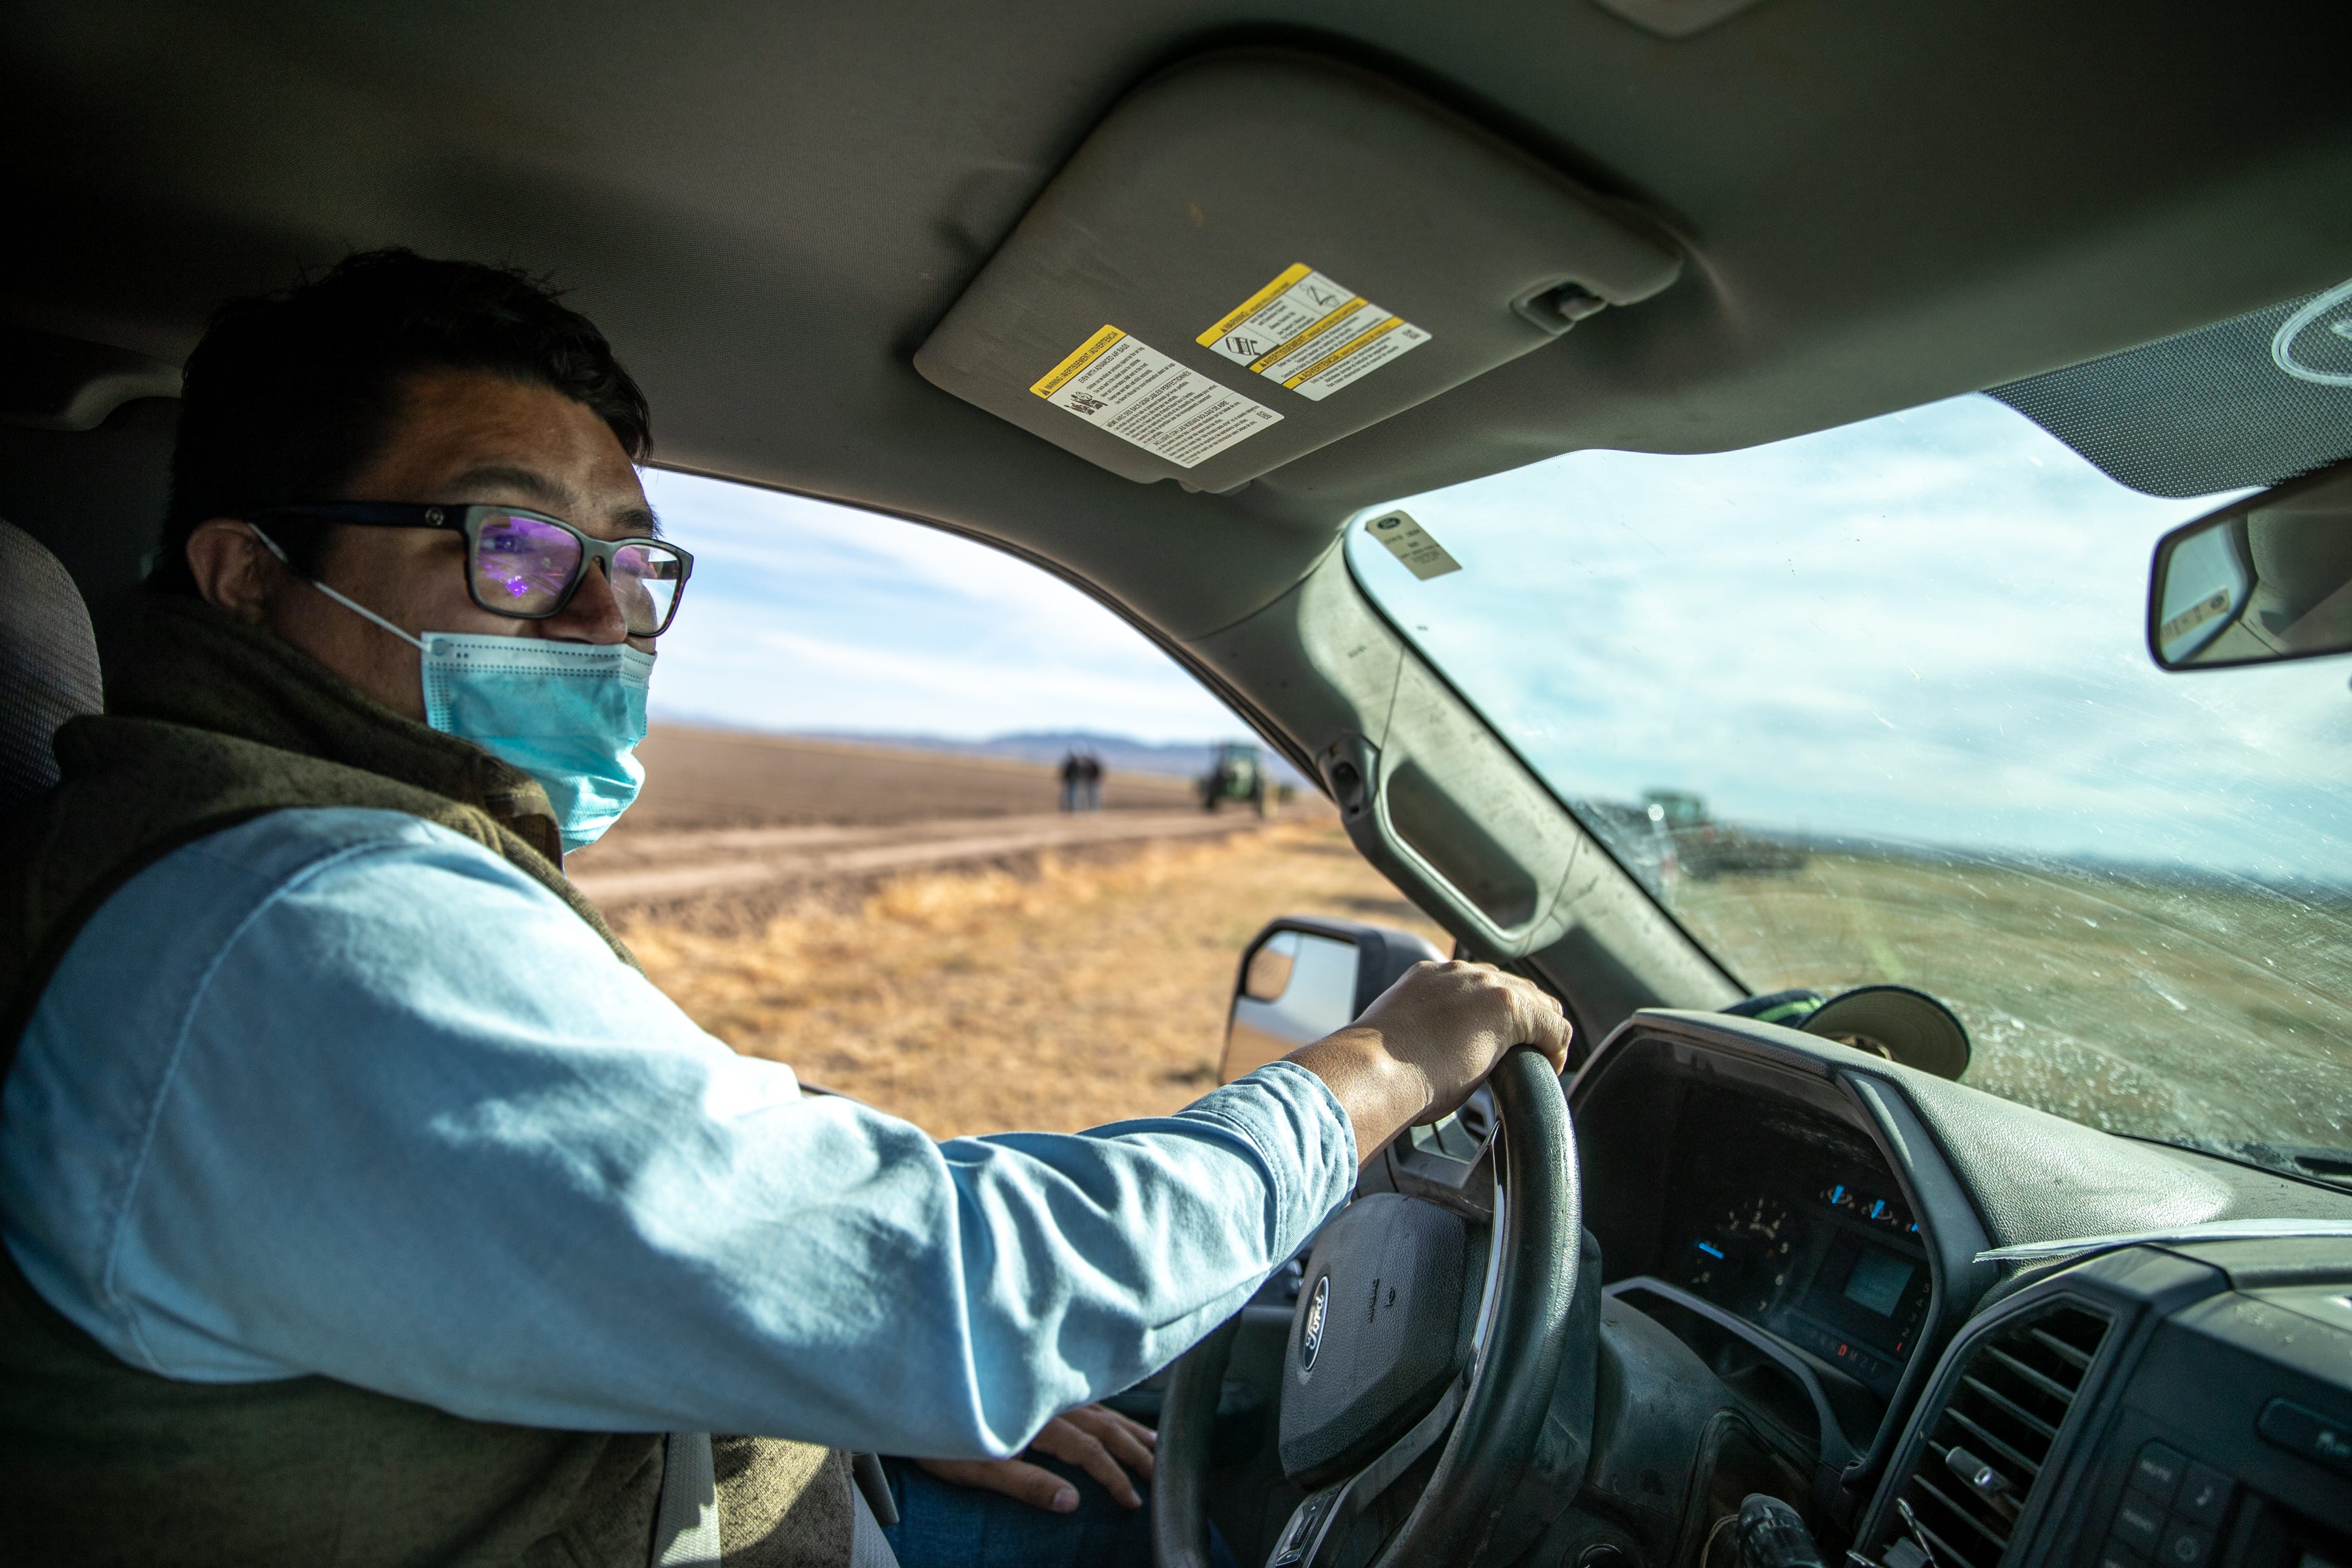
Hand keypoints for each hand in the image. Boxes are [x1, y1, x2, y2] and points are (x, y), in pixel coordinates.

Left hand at [912, 1403, 1156, 1512]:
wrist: (915, 1392)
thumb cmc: (941, 1436)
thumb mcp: (978, 1467)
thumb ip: (1026, 1484)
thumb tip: (1071, 1502)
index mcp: (1039, 1420)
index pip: (1090, 1451)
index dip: (1113, 1477)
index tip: (1133, 1501)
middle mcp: (1050, 1401)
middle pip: (1105, 1426)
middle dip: (1135, 1452)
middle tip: (1159, 1475)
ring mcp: (1047, 1392)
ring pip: (1101, 1409)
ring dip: (1130, 1429)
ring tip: (1156, 1447)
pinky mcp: (1040, 1389)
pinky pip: (1088, 1398)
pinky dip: (1112, 1410)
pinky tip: (1120, 1416)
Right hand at [1287, 960, 1570, 1160]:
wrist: (1372, 1069)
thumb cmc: (1376, 1072)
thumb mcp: (1399, 1046)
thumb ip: (1418, 1042)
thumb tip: (1423, 1069)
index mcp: (1426, 979)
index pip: (1477, 986)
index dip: (1494, 1014)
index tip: (1496, 1042)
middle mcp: (1456, 973)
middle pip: (1512, 986)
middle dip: (1525, 1018)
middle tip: (1527, 1053)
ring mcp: (1481, 985)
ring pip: (1535, 1001)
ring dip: (1541, 1030)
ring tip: (1544, 1060)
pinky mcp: (1504, 1006)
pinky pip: (1549, 1023)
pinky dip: (1555, 1045)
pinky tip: (1550, 1066)